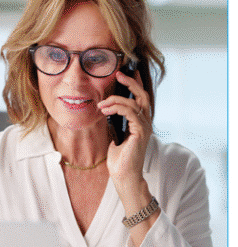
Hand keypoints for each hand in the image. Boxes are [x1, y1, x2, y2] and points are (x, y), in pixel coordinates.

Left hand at [97, 70, 153, 191]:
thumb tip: (106, 108)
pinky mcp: (140, 133)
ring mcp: (144, 127)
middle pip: (142, 96)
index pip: (140, 98)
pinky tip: (106, 109)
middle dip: (131, 82)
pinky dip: (117, 107)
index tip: (126, 72)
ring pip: (134, 103)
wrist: (123, 174)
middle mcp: (145, 122)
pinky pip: (130, 112)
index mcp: (140, 121)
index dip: (135, 83)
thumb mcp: (115, 133)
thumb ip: (115, 120)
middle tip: (119, 74)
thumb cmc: (119, 157)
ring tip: (101, 104)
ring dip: (115, 100)